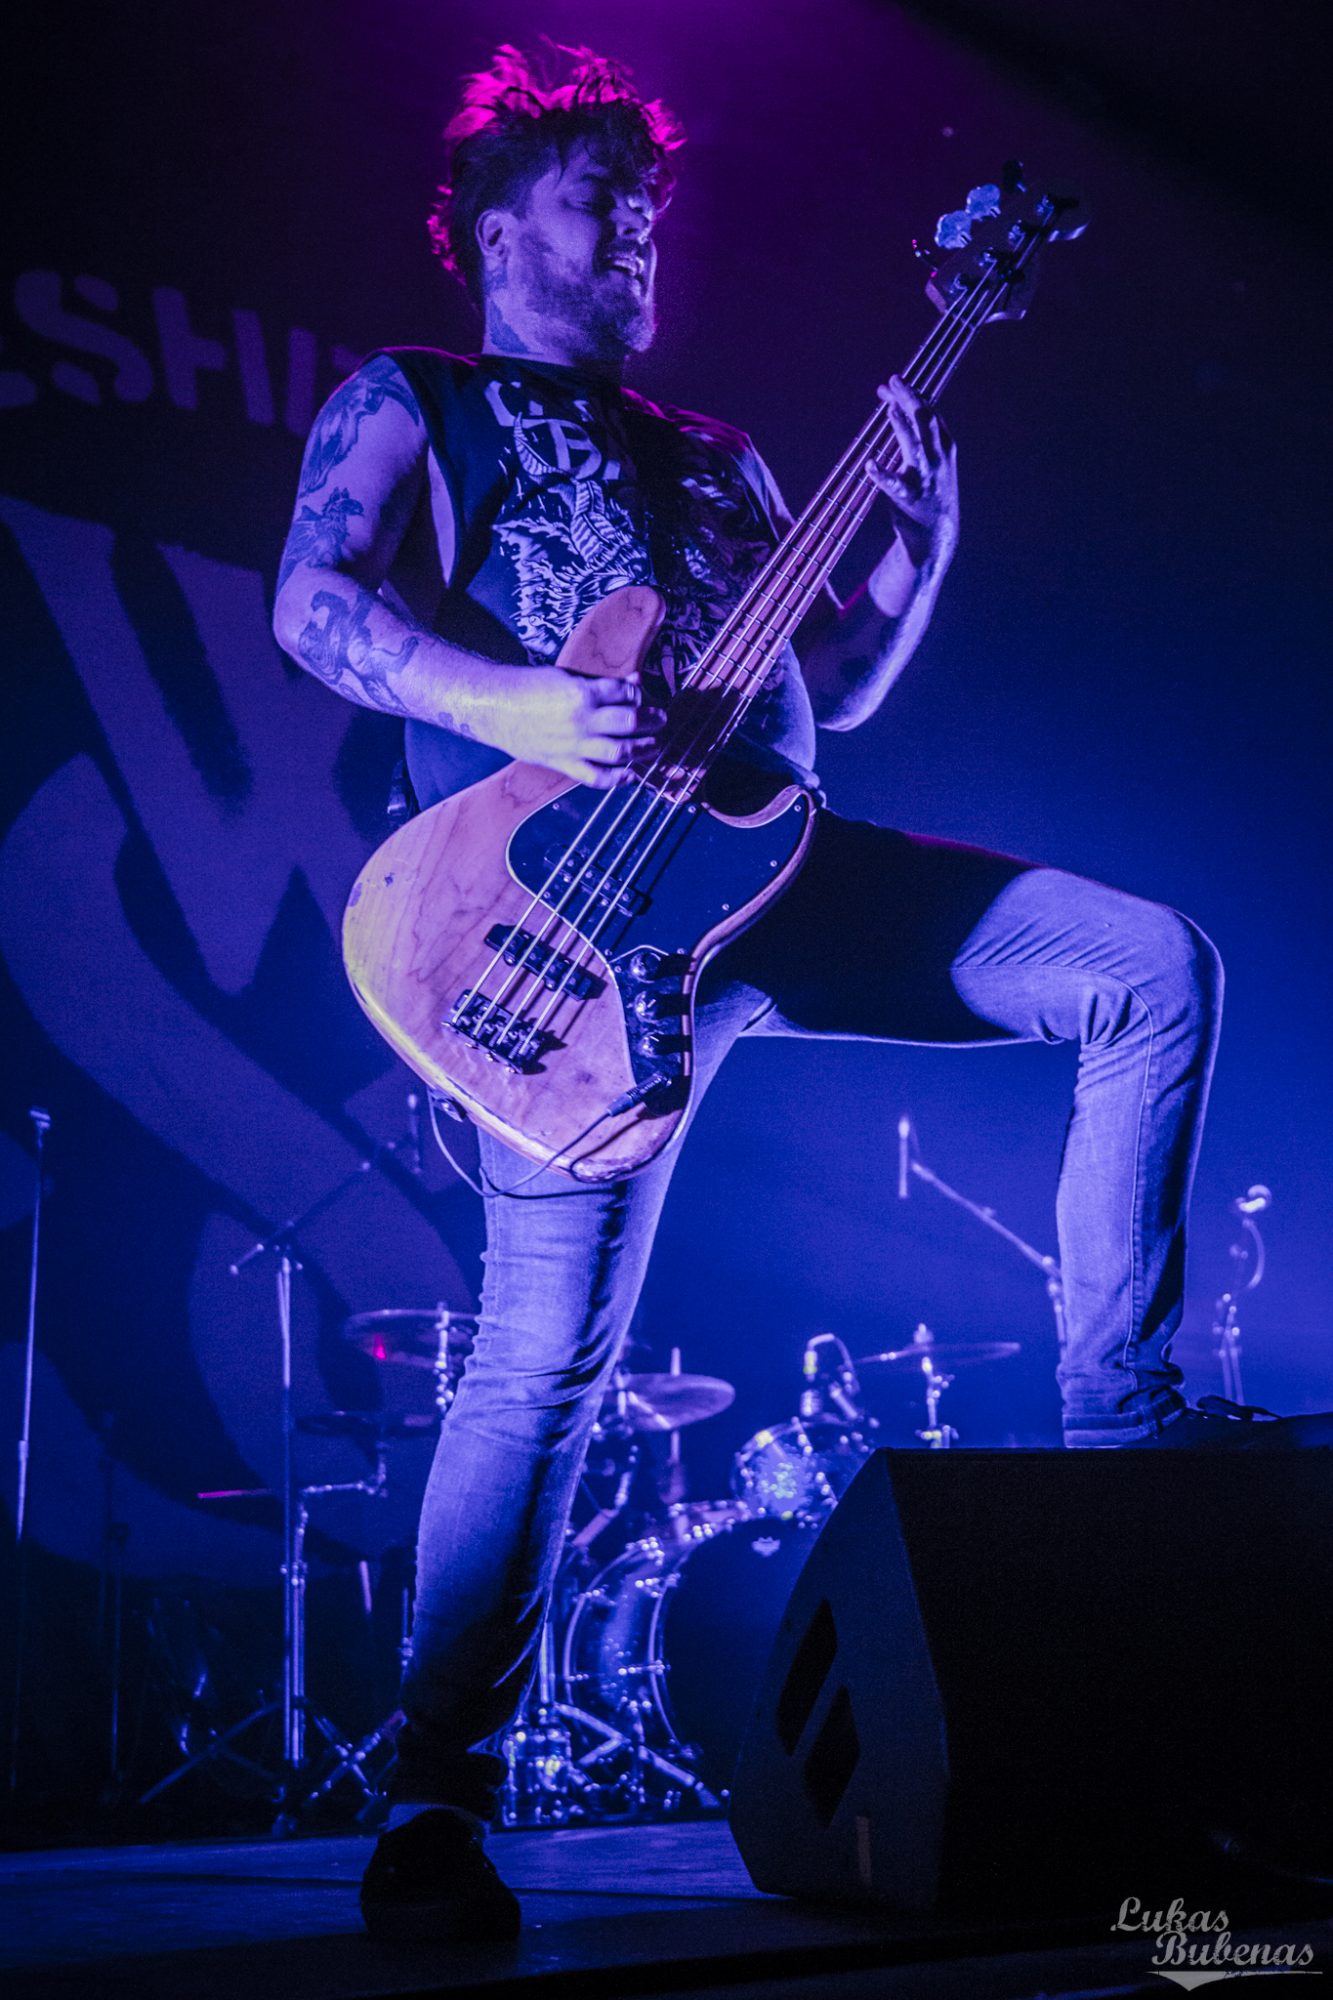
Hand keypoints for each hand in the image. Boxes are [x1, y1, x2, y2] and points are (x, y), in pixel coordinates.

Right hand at [487, 665, 666, 788]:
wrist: (495, 707)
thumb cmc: (530, 687)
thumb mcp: (567, 676)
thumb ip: (602, 682)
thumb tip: (635, 681)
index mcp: (582, 692)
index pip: (627, 694)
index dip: (641, 694)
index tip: (645, 697)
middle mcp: (581, 720)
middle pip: (631, 723)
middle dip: (652, 721)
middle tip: (660, 720)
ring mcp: (573, 745)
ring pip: (620, 752)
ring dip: (644, 750)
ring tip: (654, 746)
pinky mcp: (564, 763)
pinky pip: (597, 777)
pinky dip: (618, 779)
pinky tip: (632, 775)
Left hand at [866, 376, 958, 568]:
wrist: (936, 534)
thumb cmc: (930, 493)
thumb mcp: (933, 460)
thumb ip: (920, 435)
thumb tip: (897, 407)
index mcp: (943, 446)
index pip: (929, 411)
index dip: (911, 394)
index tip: (892, 383)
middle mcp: (937, 457)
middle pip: (924, 419)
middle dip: (909, 397)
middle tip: (891, 381)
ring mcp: (924, 477)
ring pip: (914, 444)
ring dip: (901, 425)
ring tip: (889, 409)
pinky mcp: (908, 497)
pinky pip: (893, 484)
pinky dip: (882, 474)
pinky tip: (870, 464)